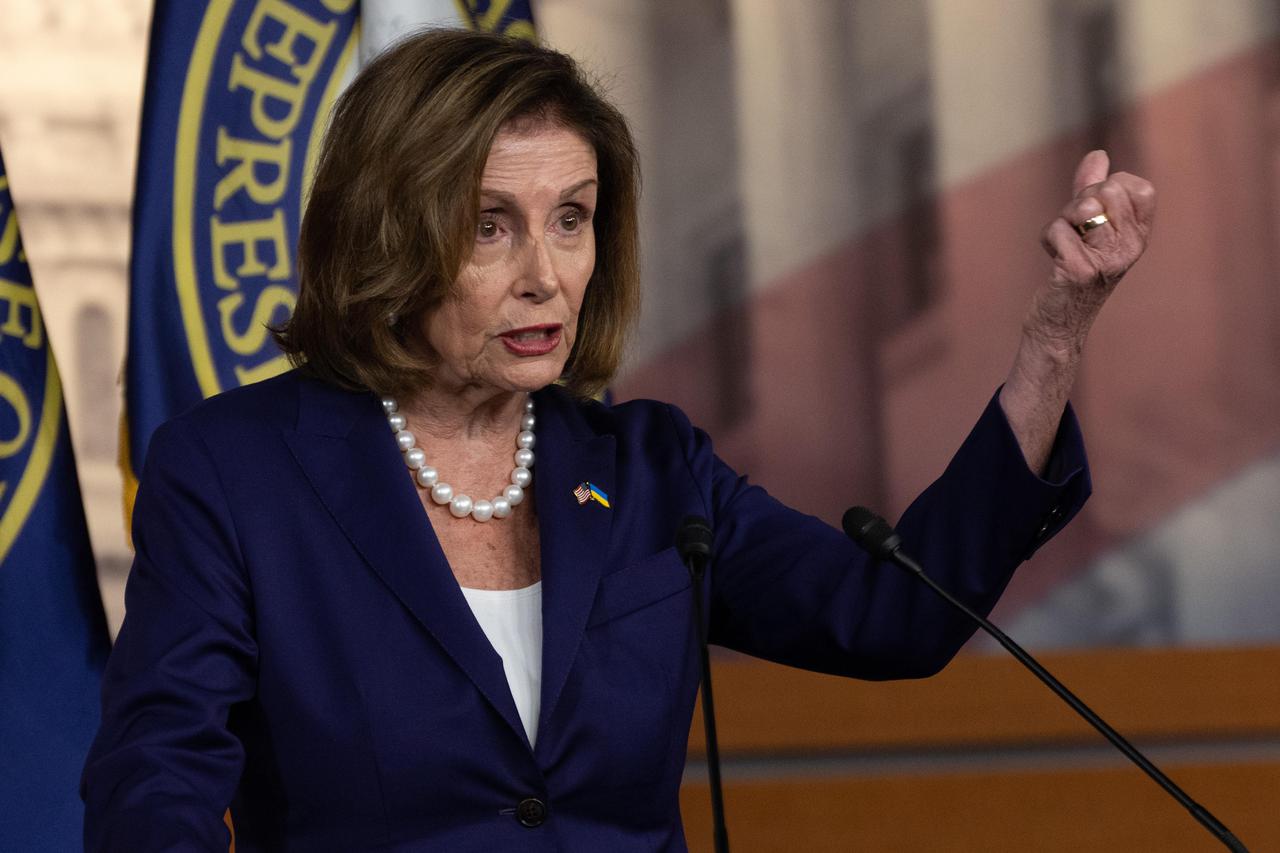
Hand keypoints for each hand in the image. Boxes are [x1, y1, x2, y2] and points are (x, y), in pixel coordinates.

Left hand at [1030, 149, 1155, 355]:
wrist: (1059, 321)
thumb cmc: (1073, 269)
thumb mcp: (1087, 226)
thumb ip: (1092, 189)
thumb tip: (1099, 154)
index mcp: (1138, 235)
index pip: (1137, 187)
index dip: (1108, 188)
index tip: (1094, 213)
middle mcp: (1131, 247)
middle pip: (1106, 190)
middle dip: (1078, 203)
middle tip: (1074, 232)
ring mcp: (1109, 260)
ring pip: (1081, 207)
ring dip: (1061, 222)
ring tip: (1064, 246)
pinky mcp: (1082, 271)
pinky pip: (1057, 230)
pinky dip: (1048, 240)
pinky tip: (1055, 262)